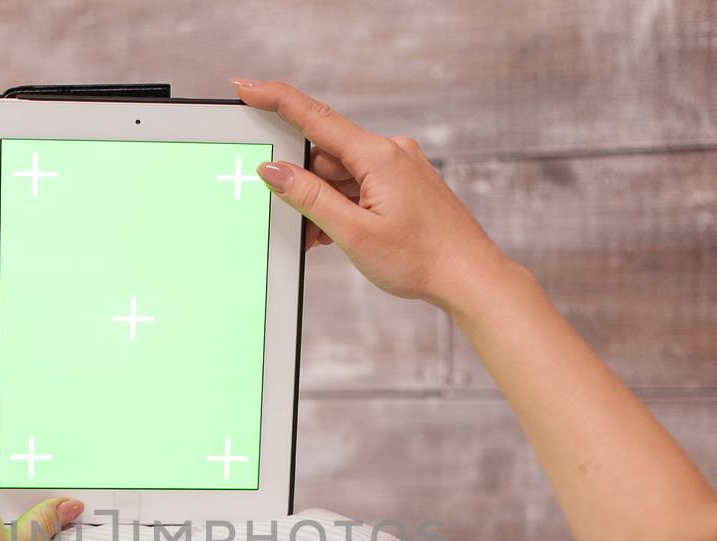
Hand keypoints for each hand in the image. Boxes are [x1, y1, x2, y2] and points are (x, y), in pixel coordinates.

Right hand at [232, 79, 513, 311]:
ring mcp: (399, 168)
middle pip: (325, 155)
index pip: (314, 117)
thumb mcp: (354, 233)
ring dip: (323, 205)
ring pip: (341, 176)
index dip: (275, 100)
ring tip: (324, 241)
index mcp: (378, 156)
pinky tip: (339, 235)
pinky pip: (360, 187)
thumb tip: (274, 171)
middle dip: (303, 187)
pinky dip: (343, 208)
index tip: (246, 88)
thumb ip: (309, 198)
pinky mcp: (404, 185)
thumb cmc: (421, 259)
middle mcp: (390, 153)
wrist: (470, 277)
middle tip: (298, 224)